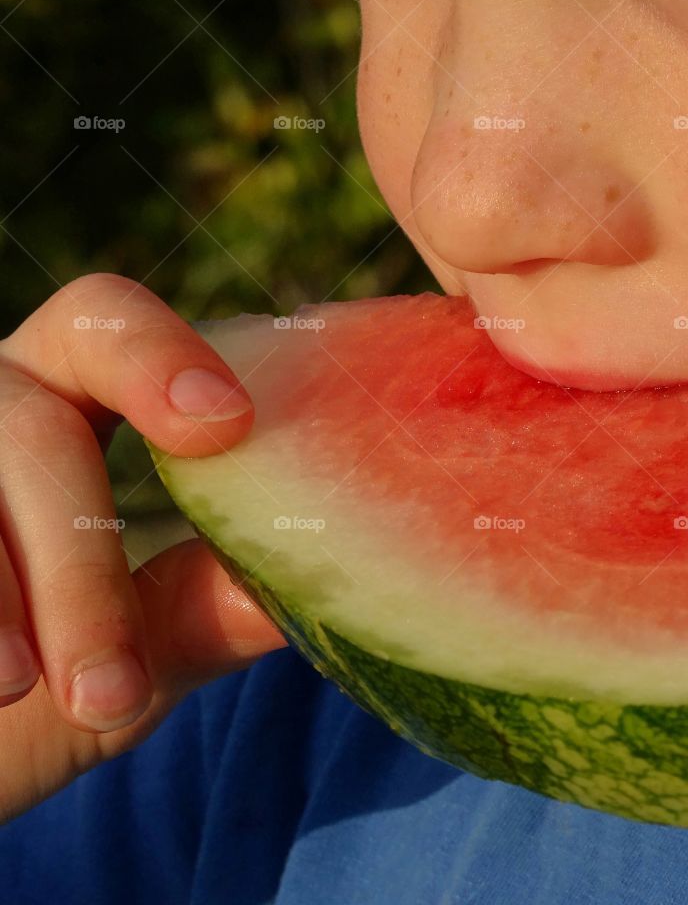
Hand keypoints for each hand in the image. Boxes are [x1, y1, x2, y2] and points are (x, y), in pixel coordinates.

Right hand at [0, 273, 286, 821]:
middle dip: (79, 565)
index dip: (157, 355)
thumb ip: (203, 611)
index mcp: (68, 394)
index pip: (104, 323)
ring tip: (60, 701)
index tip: (224, 424)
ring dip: (15, 602)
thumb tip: (321, 586)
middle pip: (34, 429)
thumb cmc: (49, 685)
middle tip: (116, 686)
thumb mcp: (136, 655)